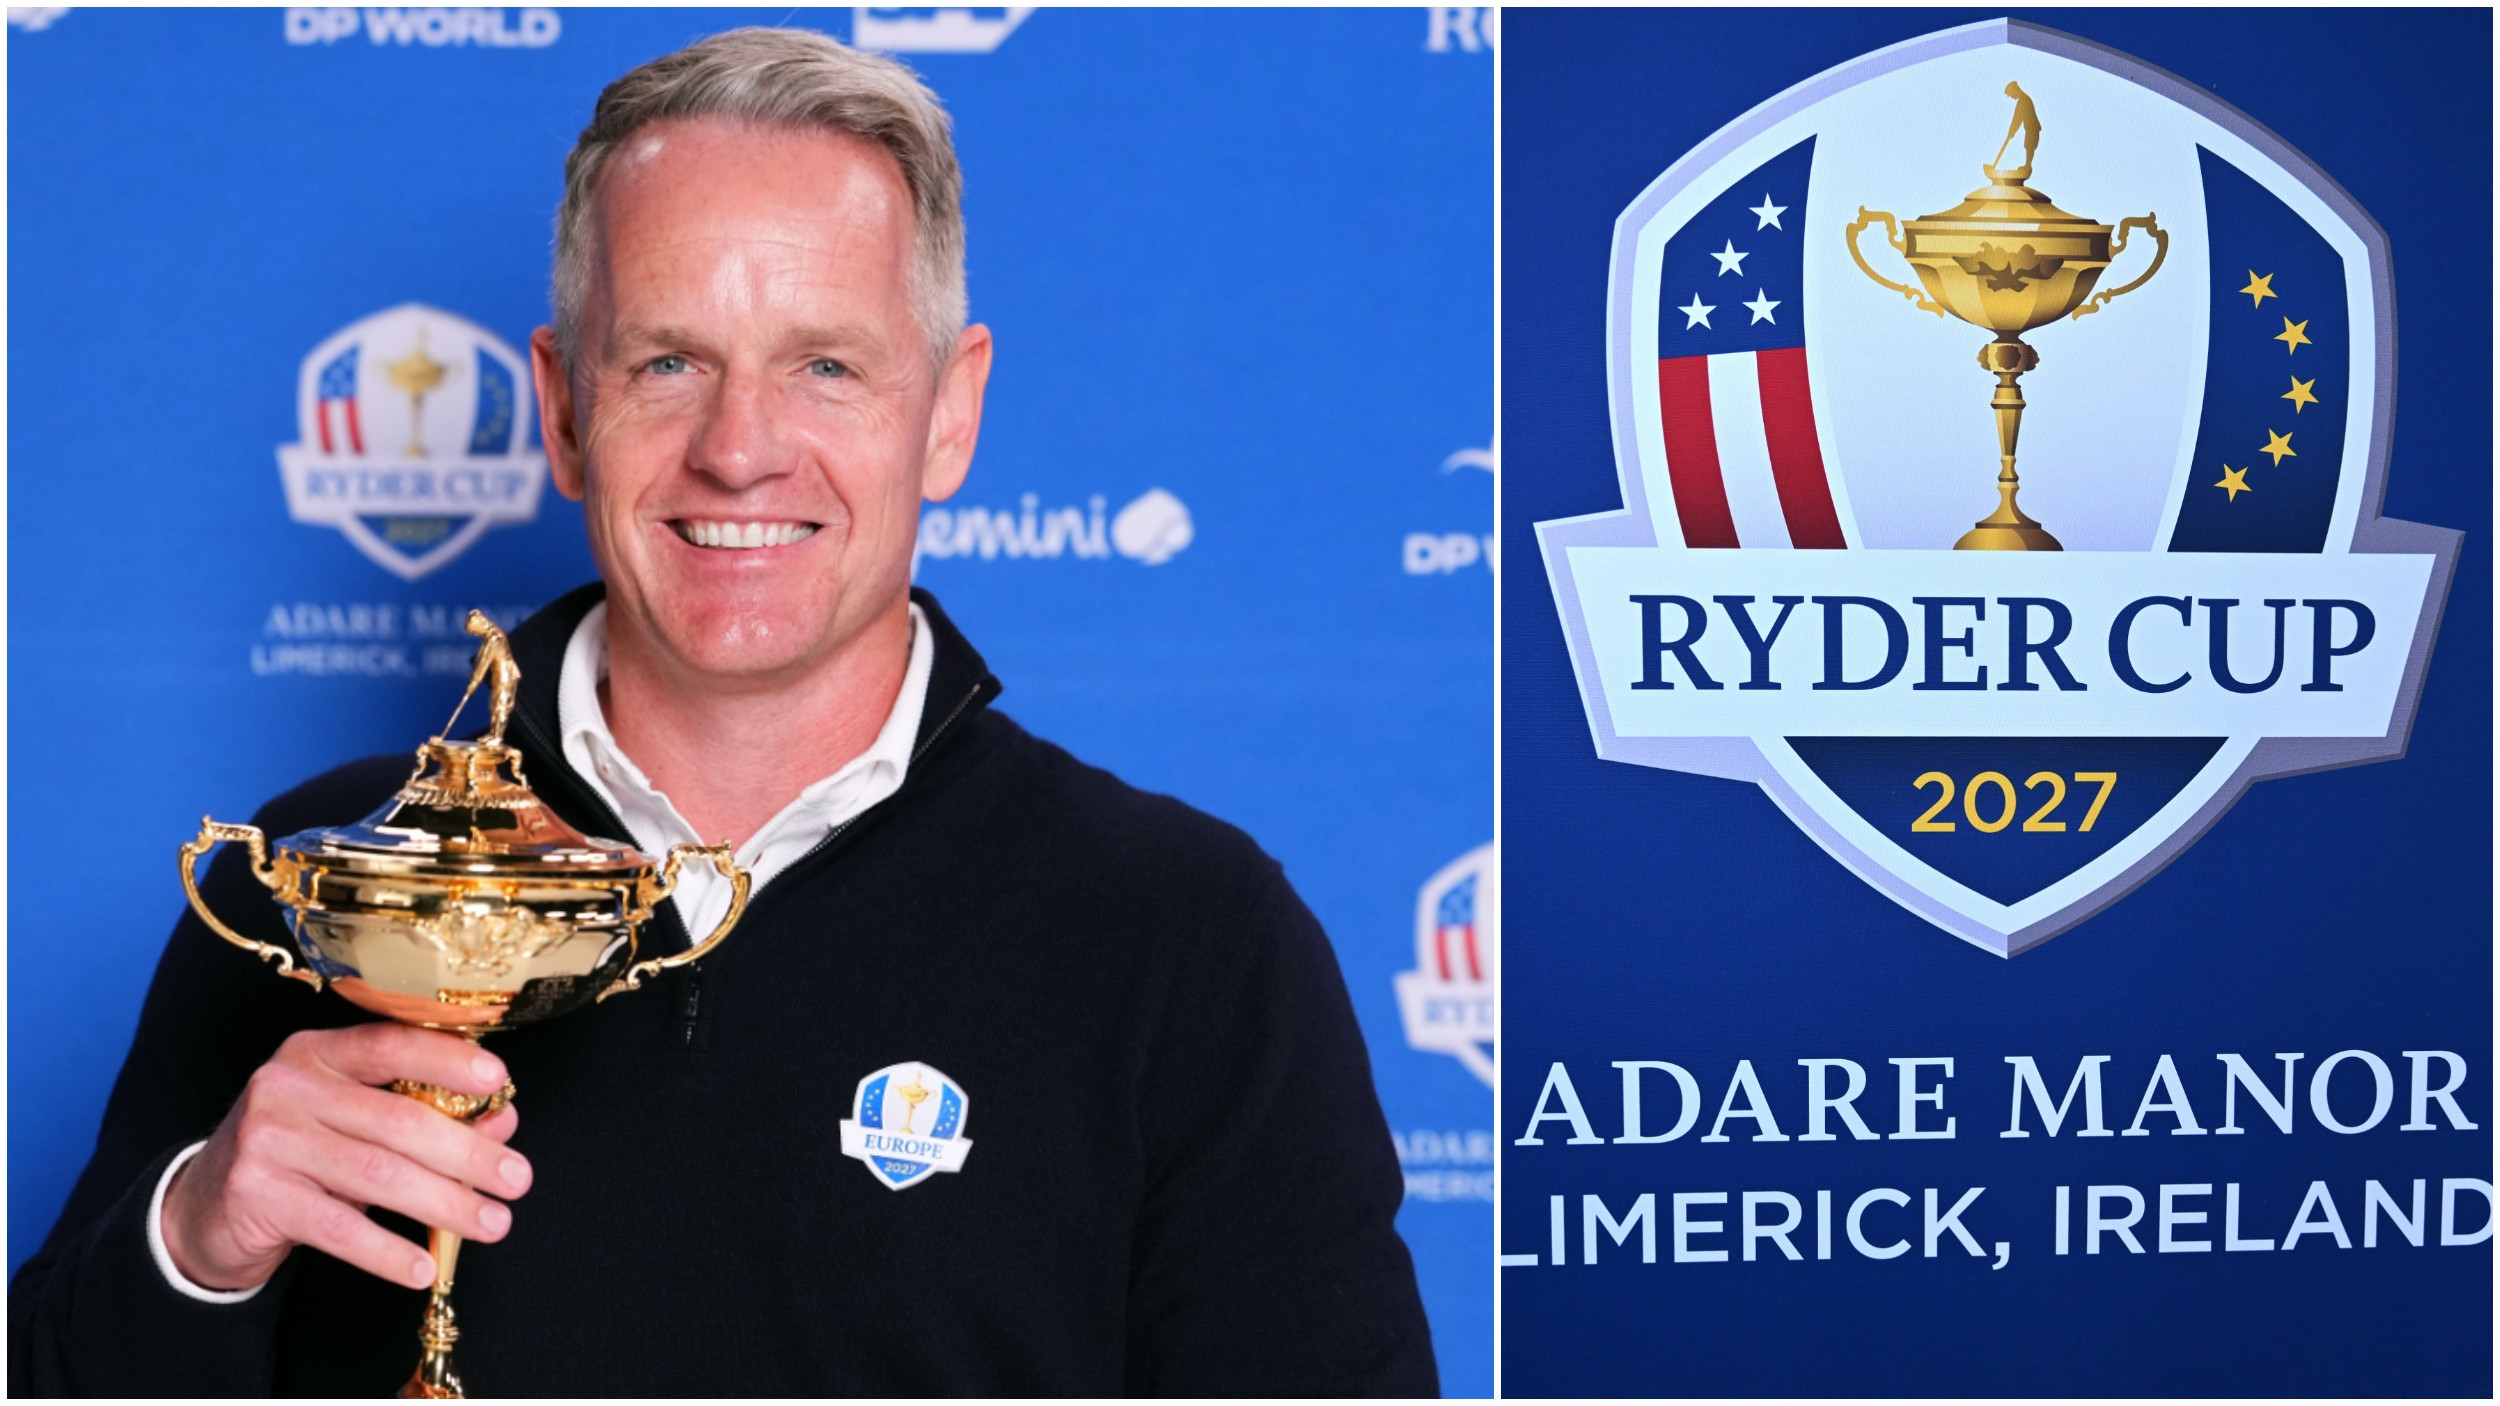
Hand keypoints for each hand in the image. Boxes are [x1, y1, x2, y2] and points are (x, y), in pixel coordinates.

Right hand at [161, 1024, 531, 1292]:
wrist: (203, 1206)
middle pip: (396, 1119)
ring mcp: (266, 1139)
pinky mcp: (255, 1193)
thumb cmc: (300, 1153)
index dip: (448, 1060)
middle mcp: (287, 1086)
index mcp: (319, 1053)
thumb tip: (502, 1120)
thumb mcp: (355, 1122)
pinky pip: (337, 1226)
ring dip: (444, 1203)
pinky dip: (386, 1249)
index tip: (500, 1081)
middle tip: (517, 1180)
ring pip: (376, 1173)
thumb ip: (424, 1113)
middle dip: (467, 1153)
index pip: (391, 1044)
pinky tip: (422, 1264)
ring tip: (492, 1223)